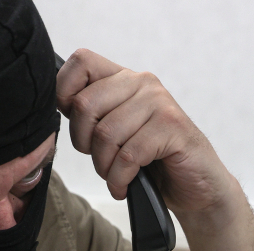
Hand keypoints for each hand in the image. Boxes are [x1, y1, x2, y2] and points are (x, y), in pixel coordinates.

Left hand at [56, 49, 239, 215]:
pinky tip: (125, 186)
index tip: (78, 125)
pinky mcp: (172, 128)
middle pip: (85, 105)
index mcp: (125, 79)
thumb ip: (94, 115)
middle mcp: (142, 83)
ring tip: (116, 177)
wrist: (198, 186)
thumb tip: (56, 107)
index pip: (81, 62)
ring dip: (104, 167)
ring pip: (106, 134)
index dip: (64, 93)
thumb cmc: (153, 161)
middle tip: (101, 161)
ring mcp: (160, 104)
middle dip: (84, 144)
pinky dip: (120, 179)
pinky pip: (128, 156)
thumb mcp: (118, 132)